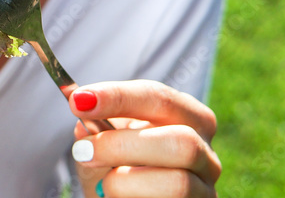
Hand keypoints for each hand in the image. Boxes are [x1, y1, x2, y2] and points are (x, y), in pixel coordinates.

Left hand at [68, 80, 220, 196]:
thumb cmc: (119, 167)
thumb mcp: (107, 141)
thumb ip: (97, 125)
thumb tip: (83, 105)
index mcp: (188, 117)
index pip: (157, 97)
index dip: (117, 97)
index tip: (78, 101)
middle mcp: (206, 152)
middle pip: (180, 141)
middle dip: (121, 145)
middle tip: (82, 151)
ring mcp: (206, 188)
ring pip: (178, 183)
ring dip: (125, 182)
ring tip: (103, 184)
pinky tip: (114, 196)